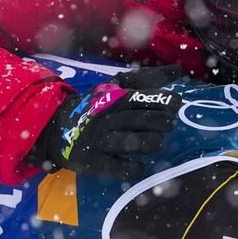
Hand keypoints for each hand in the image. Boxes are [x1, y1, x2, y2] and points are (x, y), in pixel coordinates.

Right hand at [36, 82, 180, 178]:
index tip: (176, 103)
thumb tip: (179, 70)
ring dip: (149, 142)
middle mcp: (107, 118)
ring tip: (157, 142)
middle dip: (160, 122)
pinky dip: (132, 168)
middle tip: (169, 125)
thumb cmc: (98, 106)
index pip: (140, 97)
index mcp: (113, 98)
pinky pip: (116, 167)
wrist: (58, 127)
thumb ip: (147, 79)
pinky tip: (140, 166)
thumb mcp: (117, 87)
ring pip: (129, 142)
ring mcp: (99, 141)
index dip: (162, 100)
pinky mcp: (94, 162)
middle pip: (138, 119)